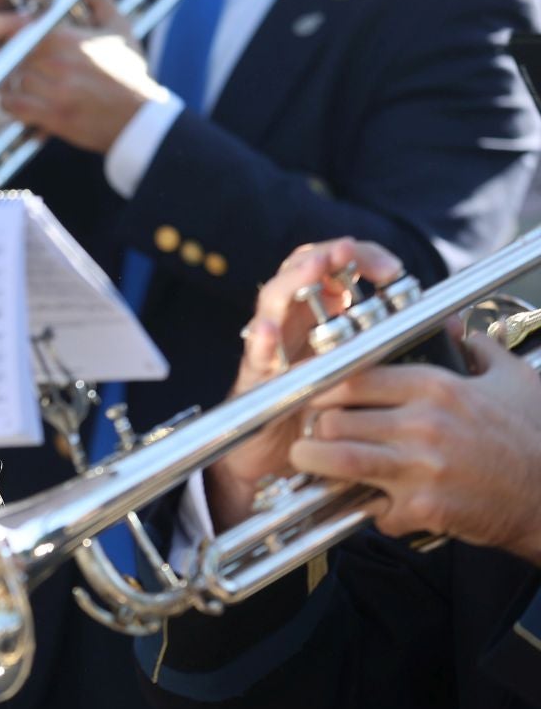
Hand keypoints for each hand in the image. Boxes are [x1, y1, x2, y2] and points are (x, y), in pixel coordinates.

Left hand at [0, 23, 164, 154]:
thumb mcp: (121, 30)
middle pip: (13, 55)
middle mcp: (55, 63)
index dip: (17, 35)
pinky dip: (9, 103)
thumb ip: (102, 3)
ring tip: (17, 80)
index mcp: (66, 39)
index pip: (23, 30)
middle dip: (12, 58)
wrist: (140, 116)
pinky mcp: (50, 116)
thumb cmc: (131, 73)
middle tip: (13, 60)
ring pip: (12, 79)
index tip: (17, 39)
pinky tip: (16, 100)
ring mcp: (52, 91)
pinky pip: (13, 105)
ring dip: (11, 81)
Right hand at [207, 237, 404, 529]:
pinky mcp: (256, 378)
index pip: (336, 267)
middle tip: (346, 252)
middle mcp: (293, 323)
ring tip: (312, 269)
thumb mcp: (365, 372)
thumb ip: (395, 345)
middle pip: (300, 270)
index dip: (361, 258)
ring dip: (293, 282)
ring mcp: (271, 346)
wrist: (281, 456)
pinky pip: (256, 356)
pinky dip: (261, 342)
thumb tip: (452, 324)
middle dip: (324, 256)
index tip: (390, 270)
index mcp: (321, 315)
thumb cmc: (323, 410)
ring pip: (273, 301)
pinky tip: (268, 332)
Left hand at [289, 336, 540, 563]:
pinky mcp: (424, 508)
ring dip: (316, 463)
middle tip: (311, 434)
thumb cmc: (533, 437)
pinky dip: (373, 512)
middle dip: (315, 429)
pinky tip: (380, 507)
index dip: (323, 390)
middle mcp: (423, 424)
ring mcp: (421, 467)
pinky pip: (375, 510)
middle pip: (333, 419)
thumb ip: (478, 349)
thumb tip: (455, 327)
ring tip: (310, 462)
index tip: (315, 399)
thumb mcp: (513, 380)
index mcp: (436, 388)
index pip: (352, 378)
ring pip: (337, 460)